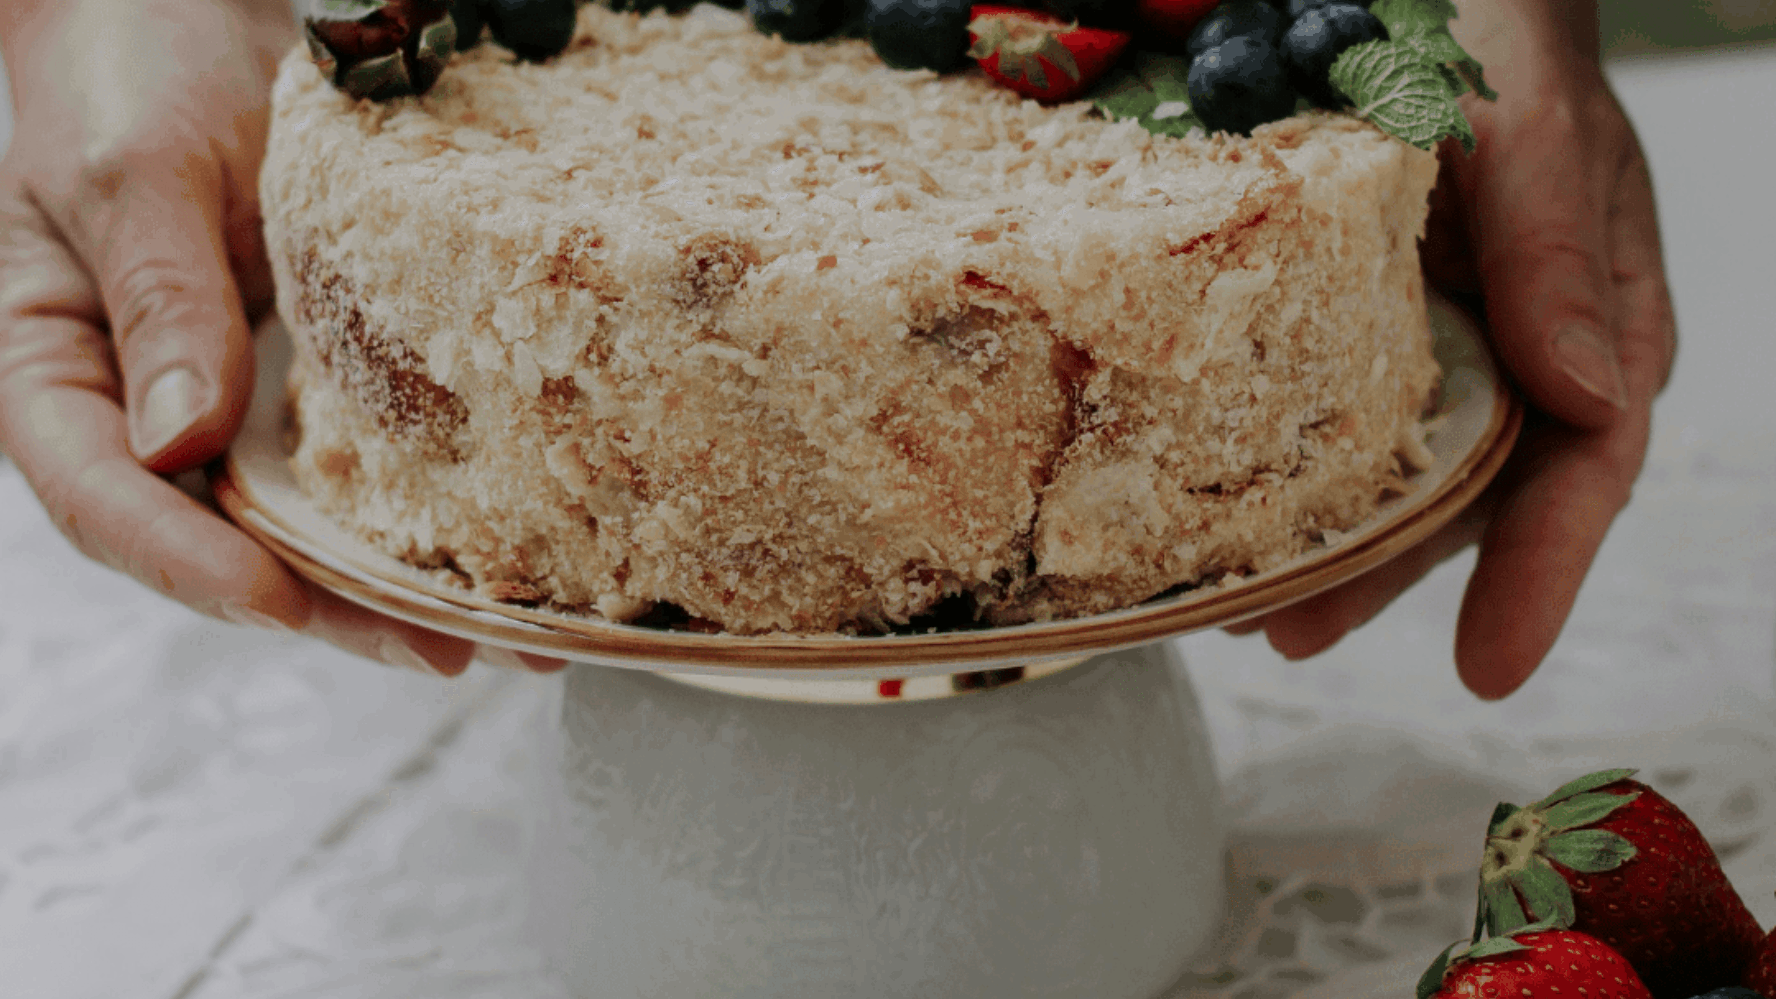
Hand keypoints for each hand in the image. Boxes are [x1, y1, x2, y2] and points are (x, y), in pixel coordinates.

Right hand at [0, 0, 560, 675]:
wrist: (189, 2)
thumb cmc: (129, 59)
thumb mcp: (130, 172)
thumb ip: (155, 301)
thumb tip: (179, 446)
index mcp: (56, 369)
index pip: (102, 498)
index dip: (187, 562)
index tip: (274, 601)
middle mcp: (146, 404)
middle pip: (223, 539)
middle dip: (332, 608)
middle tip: (441, 650)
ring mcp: (234, 392)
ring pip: (307, 516)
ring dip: (401, 581)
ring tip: (509, 632)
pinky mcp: (312, 369)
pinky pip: (364, 452)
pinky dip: (428, 504)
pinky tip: (508, 546)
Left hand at [1226, 0, 1676, 699]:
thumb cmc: (1500, 39)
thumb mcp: (1539, 134)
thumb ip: (1564, 256)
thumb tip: (1594, 396)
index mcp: (1594, 318)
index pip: (1581, 467)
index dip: (1540, 573)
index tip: (1490, 666)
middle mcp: (1516, 348)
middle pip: (1465, 497)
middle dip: (1384, 579)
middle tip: (1290, 635)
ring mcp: (1434, 338)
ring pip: (1389, 468)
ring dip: (1320, 540)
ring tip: (1234, 599)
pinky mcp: (1358, 317)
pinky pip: (1325, 405)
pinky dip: (1281, 461)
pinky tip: (1216, 501)